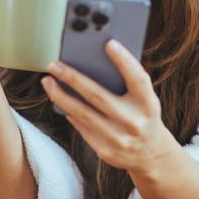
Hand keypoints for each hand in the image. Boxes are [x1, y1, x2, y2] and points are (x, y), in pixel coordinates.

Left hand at [41, 40, 177, 174]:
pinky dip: (69, 111)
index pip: (138, 79)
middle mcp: (134, 122)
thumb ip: (127, 83)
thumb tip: (93, 61)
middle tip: (54, 65)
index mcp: (148, 105)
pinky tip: (59, 99)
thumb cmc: (141, 115)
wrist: (150, 155)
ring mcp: (119, 139)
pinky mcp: (105, 151)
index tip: (109, 43)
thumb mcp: (143, 100)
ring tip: (48, 81)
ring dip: (61, 96)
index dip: (125, 61)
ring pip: (83, 114)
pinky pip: (81, 127)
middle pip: (99, 96)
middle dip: (73, 78)